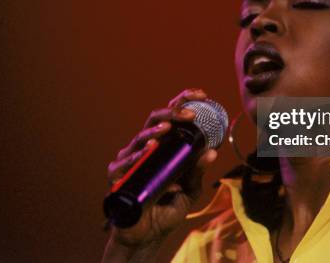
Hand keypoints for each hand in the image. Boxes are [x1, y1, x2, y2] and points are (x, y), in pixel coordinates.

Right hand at [105, 89, 217, 247]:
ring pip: (140, 137)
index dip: (184, 101)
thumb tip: (212, 151)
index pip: (173, 117)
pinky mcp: (118, 177)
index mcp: (164, 145)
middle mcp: (146, 147)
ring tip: (168, 129)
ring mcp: (130, 160)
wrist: (149, 235)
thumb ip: (197, 170)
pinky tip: (149, 149)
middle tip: (191, 113)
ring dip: (154, 131)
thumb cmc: (168, 207)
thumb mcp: (190, 189)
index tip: (202, 95)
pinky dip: (138, 155)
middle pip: (155, 120)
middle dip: (172, 113)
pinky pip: (126, 162)